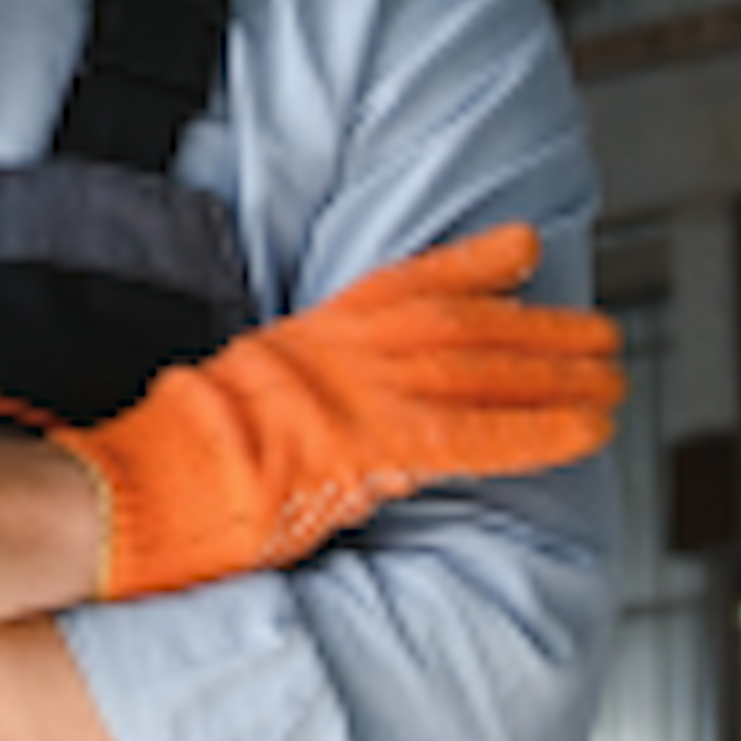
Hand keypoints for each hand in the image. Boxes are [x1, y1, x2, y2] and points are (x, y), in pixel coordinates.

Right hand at [59, 227, 623, 599]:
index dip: (470, 265)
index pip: (400, 289)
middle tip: (603, 332)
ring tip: (614, 373)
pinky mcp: (366, 449)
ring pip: (476, 371)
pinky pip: (473, 438)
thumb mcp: (226, 412)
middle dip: (536, 328)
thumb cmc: (159, 475)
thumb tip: (326, 439)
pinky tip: (589, 430)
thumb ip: (285, 408)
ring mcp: (350, 397)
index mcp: (298, 343)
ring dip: (554, 371)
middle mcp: (332, 355)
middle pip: (457, 326)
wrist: (126, 492)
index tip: (524, 248)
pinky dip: (537, 430)